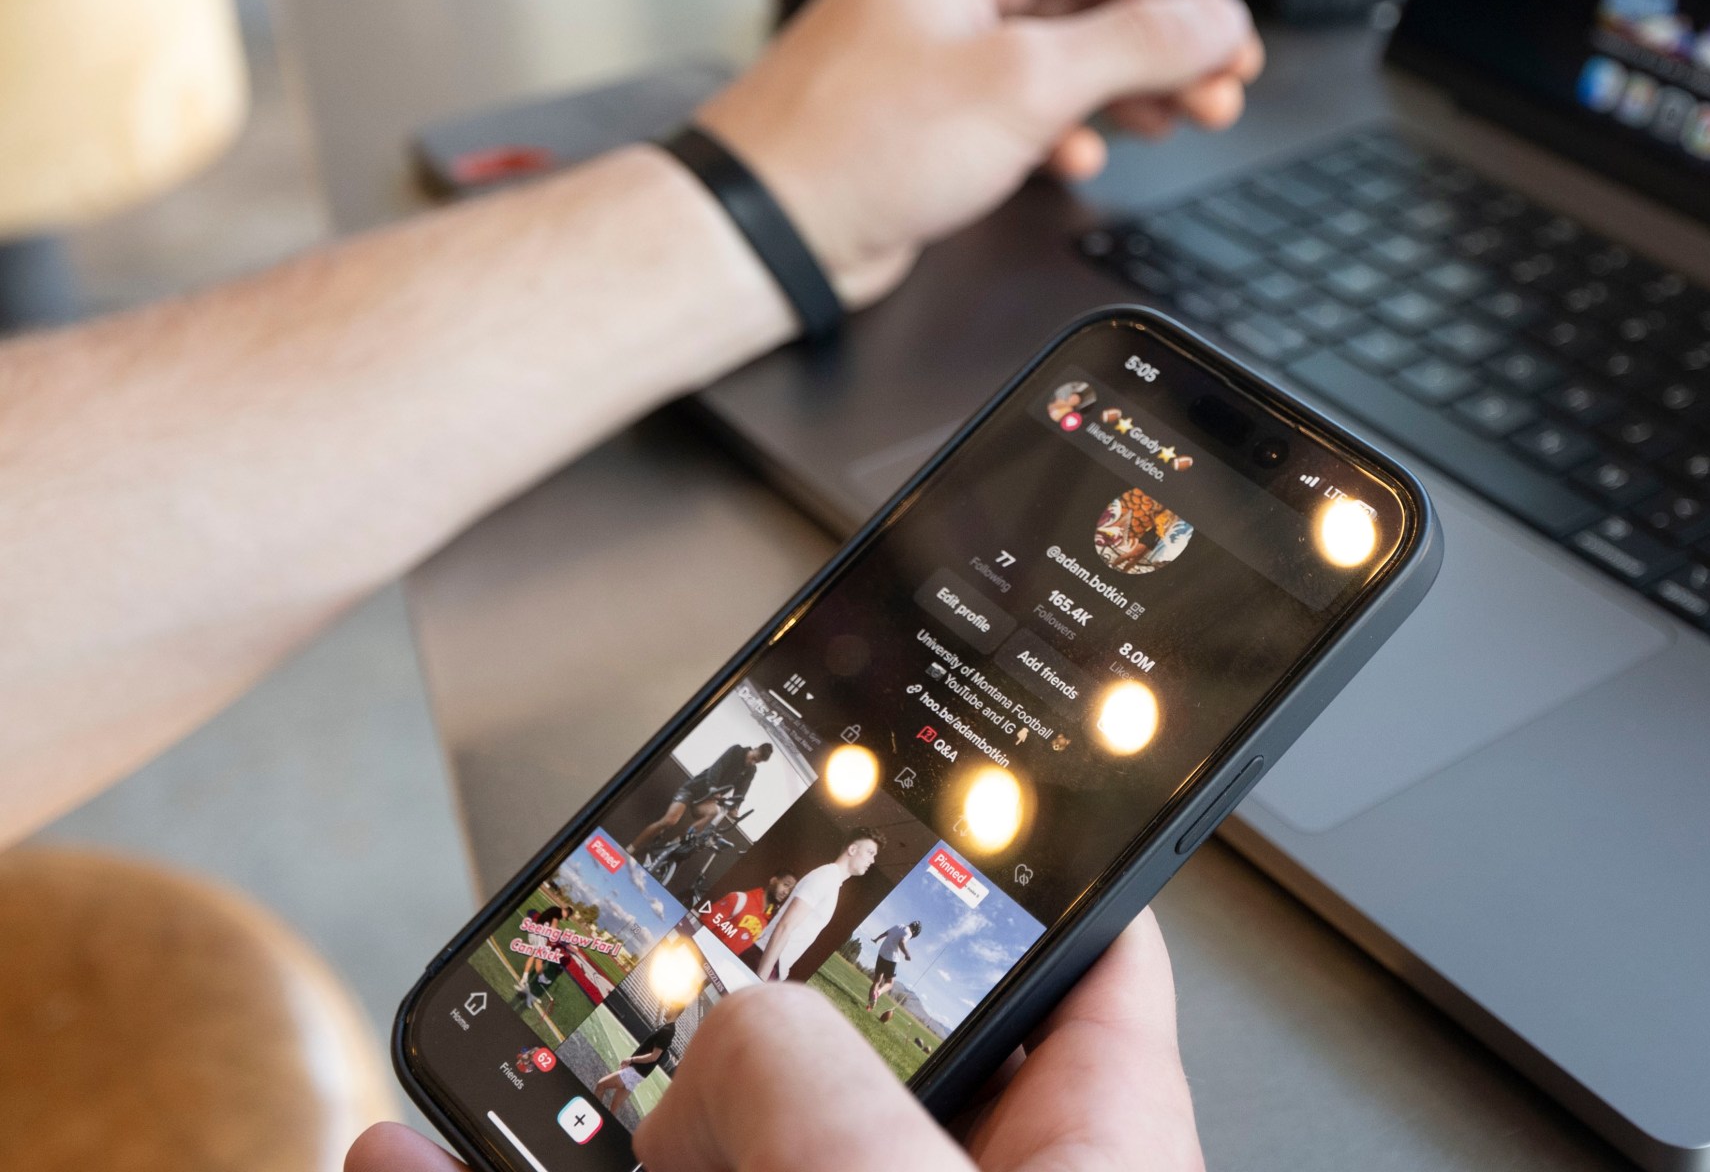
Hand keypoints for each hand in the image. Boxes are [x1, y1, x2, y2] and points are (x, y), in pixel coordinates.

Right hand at [345, 910, 1202, 1171]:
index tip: (911, 781)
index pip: (1085, 961)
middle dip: (730, 1001)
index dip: (1001, 859)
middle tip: (639, 931)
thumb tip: (740, 1020)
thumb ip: (823, 1092)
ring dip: (590, 1111)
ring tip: (483, 1063)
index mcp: (1092, 1161)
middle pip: (848, 1062)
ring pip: (704, 1165)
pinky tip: (411, 1164)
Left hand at [695, 0, 1263, 305]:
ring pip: (1066, 53)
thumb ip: (1134, 45)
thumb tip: (1210, 23)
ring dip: (1127, 91)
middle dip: (1164, 48)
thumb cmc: (856, 146)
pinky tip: (1083, 158)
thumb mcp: (1026, 85)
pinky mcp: (934, 109)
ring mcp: (940, 46)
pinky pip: (1027, 101)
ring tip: (1174, 123)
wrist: (770, 230)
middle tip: (1217, 92)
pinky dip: (1069, 127)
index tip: (1231, 43)